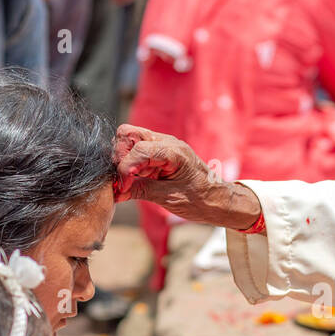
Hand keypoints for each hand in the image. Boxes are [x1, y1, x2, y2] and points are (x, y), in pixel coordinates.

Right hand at [114, 124, 262, 227]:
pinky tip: (137, 179)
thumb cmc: (200, 200)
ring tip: (133, 181)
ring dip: (125, 160)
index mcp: (174, 152)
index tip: (123, 188)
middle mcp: (167, 143)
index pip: (138, 149)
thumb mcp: (169, 198)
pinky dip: (131, 163)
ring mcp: (162, 145)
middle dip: (120, 157)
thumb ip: (141, 191)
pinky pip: (137, 150)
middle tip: (125, 180)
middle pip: (128, 134)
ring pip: (129, 139)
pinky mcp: (159, 153)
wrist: (218, 201)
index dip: (125, 169)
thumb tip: (116, 192)